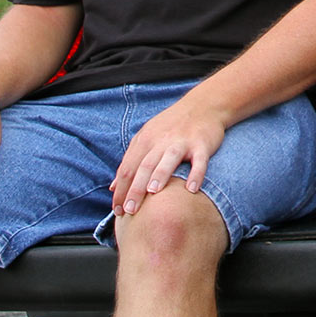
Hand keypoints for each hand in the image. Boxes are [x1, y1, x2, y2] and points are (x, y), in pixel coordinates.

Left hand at [110, 92, 227, 215]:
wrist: (203, 105)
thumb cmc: (171, 126)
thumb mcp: (146, 137)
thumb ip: (130, 161)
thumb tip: (113, 186)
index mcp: (145, 140)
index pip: (127, 168)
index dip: (120, 190)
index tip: (117, 211)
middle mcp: (161, 141)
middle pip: (144, 166)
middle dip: (135, 189)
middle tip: (129, 210)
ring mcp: (182, 142)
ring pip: (168, 160)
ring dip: (160, 175)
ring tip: (153, 193)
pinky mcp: (202, 144)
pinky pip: (199, 161)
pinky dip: (196, 174)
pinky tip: (191, 189)